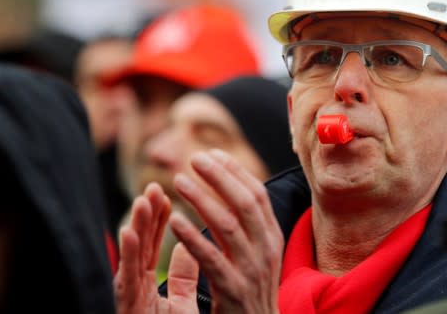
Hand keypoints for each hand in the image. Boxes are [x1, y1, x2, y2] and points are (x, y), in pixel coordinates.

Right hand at [114, 183, 199, 313]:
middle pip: (141, 246)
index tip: (166, 193)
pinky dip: (127, 254)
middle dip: (148, 216)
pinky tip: (130, 231)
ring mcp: (128, 298)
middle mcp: (135, 288)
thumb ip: (181, 276)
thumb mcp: (177, 305)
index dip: (160, 220)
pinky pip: (125, 279)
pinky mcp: (127, 306)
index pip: (154, 246)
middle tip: (155, 187)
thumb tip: (189, 246)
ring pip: (132, 257)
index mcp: (147, 284)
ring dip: (137, 227)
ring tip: (144, 200)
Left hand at [169, 149, 283, 313]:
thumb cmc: (251, 292)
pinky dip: (192, 237)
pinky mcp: (233, 291)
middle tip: (194, 157)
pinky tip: (174, 221)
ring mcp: (251, 271)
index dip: (235, 171)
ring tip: (178, 181)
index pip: (257, 194)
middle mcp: (266, 250)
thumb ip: (246, 226)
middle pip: (245, 203)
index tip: (212, 153)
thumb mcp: (257, 255)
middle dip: (219, 176)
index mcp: (272, 238)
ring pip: (227, 226)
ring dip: (201, 199)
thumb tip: (230, 188)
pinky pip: (211, 258)